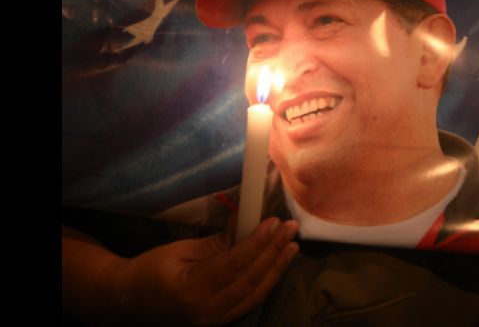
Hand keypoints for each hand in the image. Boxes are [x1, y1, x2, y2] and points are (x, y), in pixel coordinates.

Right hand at [63, 217, 298, 325]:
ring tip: (292, 246)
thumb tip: (247, 221)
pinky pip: (249, 302)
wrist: (127, 301)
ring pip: (255, 294)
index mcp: (192, 290)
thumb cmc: (150, 270)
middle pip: (250, 280)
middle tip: (291, 228)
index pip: (235, 264)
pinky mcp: (219, 322)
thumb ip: (218, 241)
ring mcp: (214, 321)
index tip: (275, 221)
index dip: (258, 242)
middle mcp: (207, 311)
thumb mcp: (181, 250)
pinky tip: (277, 264)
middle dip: (274, 252)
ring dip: (277, 268)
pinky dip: (266, 282)